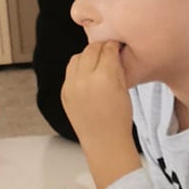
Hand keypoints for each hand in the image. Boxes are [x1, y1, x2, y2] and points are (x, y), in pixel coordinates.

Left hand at [62, 42, 140, 188]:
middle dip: (100, 47)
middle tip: (108, 51)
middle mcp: (85, 79)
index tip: (117, 46)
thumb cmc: (119, 120)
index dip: (114, 45)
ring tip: (97, 63)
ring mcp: (71, 86)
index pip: (107, 49)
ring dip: (88, 56)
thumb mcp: (124, 89)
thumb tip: (112, 52)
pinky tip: (88, 75)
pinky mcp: (64, 92)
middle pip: (91, 49)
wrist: (104, 143)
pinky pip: (70, 71)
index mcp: (104, 77)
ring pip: (78, 57)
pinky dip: (79, 69)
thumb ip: (117, 68)